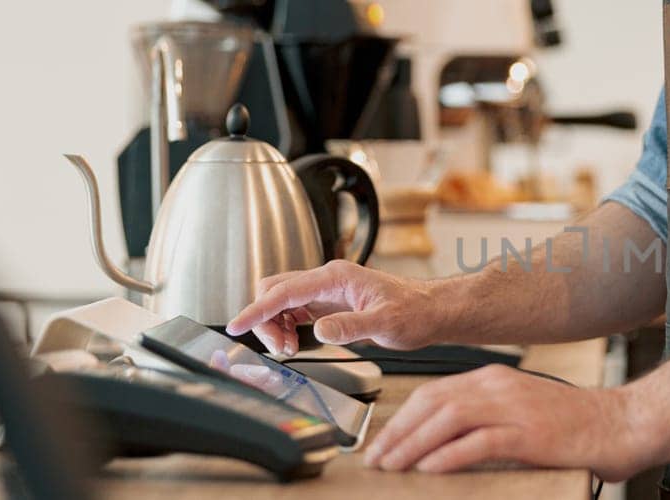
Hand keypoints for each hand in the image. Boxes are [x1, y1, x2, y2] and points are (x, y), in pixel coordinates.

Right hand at [225, 260, 452, 354]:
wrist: (432, 311)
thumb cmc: (416, 312)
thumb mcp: (387, 323)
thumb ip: (352, 326)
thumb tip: (320, 330)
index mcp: (337, 277)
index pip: (284, 291)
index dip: (258, 309)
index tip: (238, 325)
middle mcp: (328, 280)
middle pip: (275, 291)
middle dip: (265, 319)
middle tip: (280, 348)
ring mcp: (327, 291)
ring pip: (282, 301)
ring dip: (275, 326)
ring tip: (288, 349)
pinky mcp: (329, 304)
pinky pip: (294, 311)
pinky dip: (286, 328)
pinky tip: (295, 343)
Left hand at [363, 364, 657, 480]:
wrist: (623, 424)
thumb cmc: (576, 425)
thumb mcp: (522, 411)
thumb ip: (485, 419)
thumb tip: (442, 443)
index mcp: (495, 379)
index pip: (434, 392)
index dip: (402, 418)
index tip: (383, 442)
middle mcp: (500, 386)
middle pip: (432, 402)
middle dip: (398, 432)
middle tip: (377, 458)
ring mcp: (515, 408)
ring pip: (448, 419)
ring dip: (414, 444)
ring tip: (394, 466)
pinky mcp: (530, 433)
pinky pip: (479, 442)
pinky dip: (449, 455)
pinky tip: (430, 469)